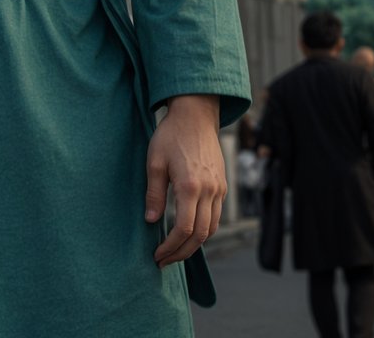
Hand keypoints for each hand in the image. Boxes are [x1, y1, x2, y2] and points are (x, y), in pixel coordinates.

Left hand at [145, 95, 225, 266]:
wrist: (196, 114)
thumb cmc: (171, 134)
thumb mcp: (155, 161)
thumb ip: (153, 193)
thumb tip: (151, 221)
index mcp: (190, 186)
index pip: (184, 229)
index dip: (171, 247)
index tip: (157, 255)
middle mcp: (209, 190)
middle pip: (201, 236)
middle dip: (182, 253)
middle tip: (164, 260)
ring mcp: (219, 188)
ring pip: (212, 228)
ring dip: (194, 244)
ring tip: (175, 250)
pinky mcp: (222, 185)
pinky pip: (216, 216)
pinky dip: (204, 229)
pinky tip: (189, 231)